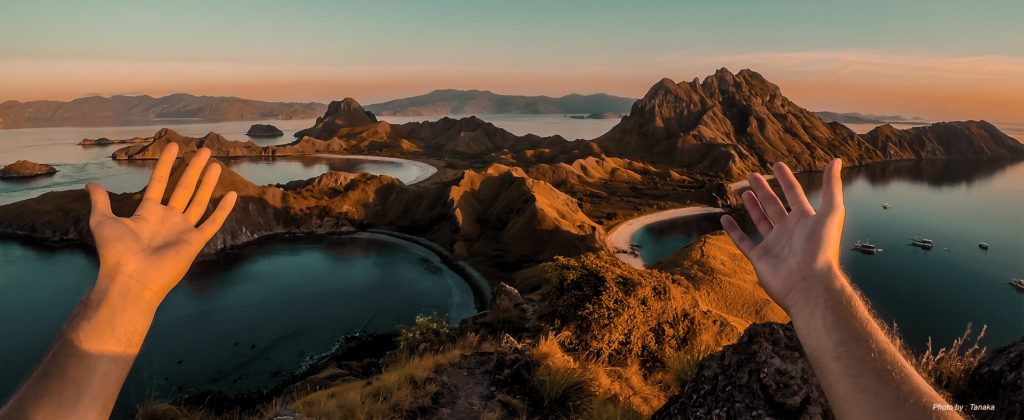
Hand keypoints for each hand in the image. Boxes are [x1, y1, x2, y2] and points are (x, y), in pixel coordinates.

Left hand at [85, 143, 236, 304]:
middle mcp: (168, 219)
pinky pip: (212, 223)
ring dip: (208, 183)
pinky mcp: (194, 242)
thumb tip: (90, 185)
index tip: (173, 146)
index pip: (160, 182)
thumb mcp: (103, 221)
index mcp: (148, 213)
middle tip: (204, 150)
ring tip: (215, 164)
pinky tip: (232, 196)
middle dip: (193, 169)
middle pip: (184, 188)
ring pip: (200, 201)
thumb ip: (101, 202)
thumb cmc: (116, 252)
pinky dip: (223, 211)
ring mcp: (183, 230)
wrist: (131, 277)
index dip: (166, 164)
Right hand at [720, 159, 844, 312]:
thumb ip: (832, 187)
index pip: (794, 194)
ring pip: (760, 221)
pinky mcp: (760, 258)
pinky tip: (725, 218)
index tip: (776, 165)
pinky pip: (744, 242)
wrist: (809, 284)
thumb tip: (836, 160)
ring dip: (752, 207)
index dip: (786, 179)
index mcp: (805, 219)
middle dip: (764, 190)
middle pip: (774, 205)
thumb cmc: (822, 248)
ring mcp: (774, 244)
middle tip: (752, 175)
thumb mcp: (831, 212)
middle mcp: (789, 230)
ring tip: (744, 192)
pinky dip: (734, 231)